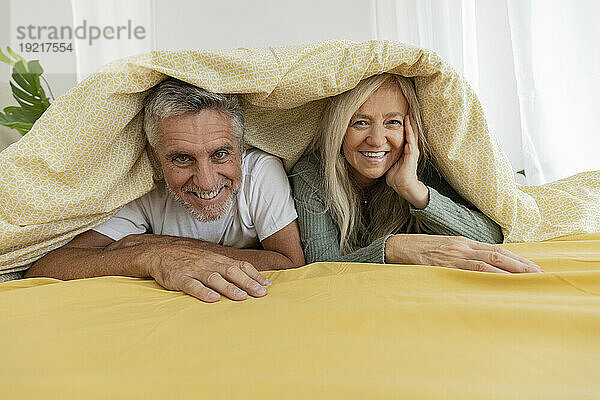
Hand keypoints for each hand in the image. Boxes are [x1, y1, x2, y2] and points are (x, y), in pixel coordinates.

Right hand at [136, 237, 271, 301]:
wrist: (160, 253)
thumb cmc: (189, 260)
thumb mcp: (210, 260)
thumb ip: (227, 269)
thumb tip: (251, 280)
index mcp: (217, 259)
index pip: (240, 266)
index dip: (254, 276)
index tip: (268, 286)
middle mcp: (208, 263)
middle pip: (231, 272)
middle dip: (248, 283)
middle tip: (261, 294)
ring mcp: (194, 270)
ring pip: (214, 278)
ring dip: (229, 288)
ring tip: (242, 298)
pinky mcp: (179, 278)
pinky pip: (192, 285)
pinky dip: (203, 292)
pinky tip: (212, 299)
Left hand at [385, 114, 428, 208]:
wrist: (403, 186)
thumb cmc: (396, 177)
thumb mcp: (389, 163)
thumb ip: (385, 156)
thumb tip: (375, 153)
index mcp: (406, 149)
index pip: (405, 134)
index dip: (404, 124)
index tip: (401, 114)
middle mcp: (411, 148)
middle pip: (410, 130)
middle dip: (409, 120)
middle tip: (408, 107)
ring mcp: (412, 150)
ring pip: (412, 132)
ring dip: (410, 122)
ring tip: (409, 111)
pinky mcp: (412, 153)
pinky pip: (411, 139)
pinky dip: (409, 130)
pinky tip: (408, 122)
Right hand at [386, 234, 543, 272]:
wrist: (395, 248)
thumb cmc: (418, 251)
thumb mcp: (443, 249)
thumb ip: (461, 256)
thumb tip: (482, 268)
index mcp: (462, 242)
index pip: (495, 250)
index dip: (516, 259)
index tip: (533, 268)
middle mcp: (461, 246)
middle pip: (497, 254)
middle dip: (520, 265)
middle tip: (539, 274)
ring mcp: (452, 255)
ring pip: (487, 262)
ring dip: (510, 271)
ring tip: (527, 279)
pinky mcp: (443, 264)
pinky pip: (469, 270)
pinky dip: (487, 276)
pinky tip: (500, 283)